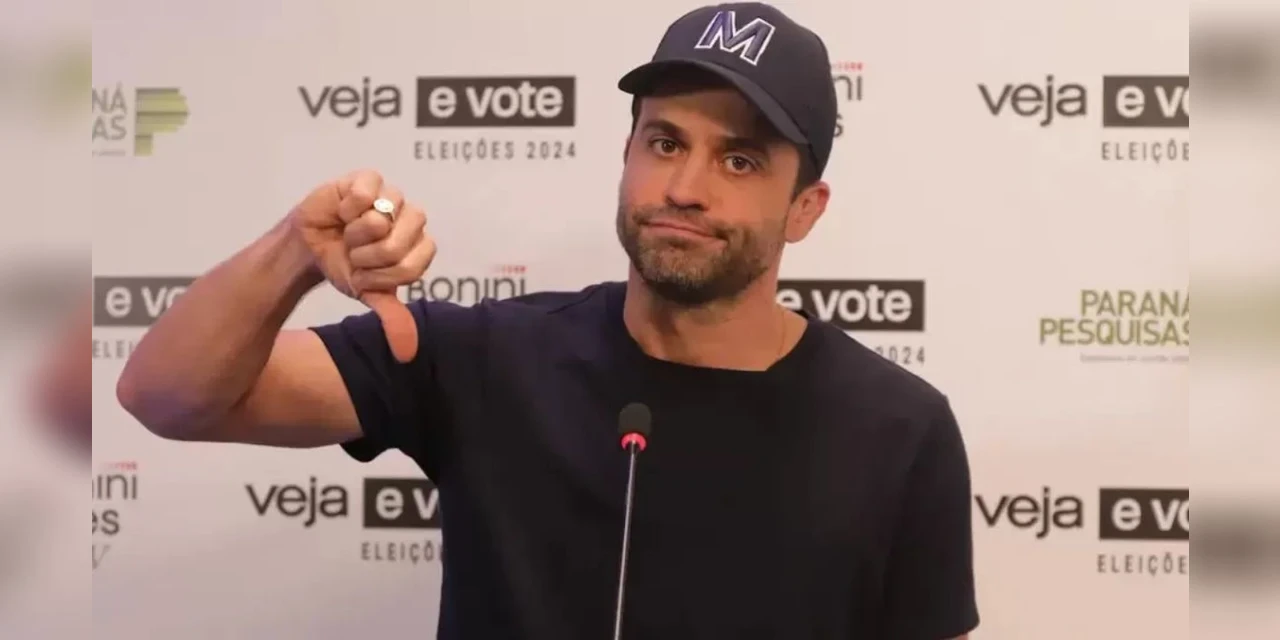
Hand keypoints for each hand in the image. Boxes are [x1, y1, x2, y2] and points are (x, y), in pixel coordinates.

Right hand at [288, 169, 435, 362]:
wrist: (308, 247)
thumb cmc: (344, 266)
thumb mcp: (367, 293)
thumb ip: (392, 317)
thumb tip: (408, 354)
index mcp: (419, 246)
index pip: (412, 266)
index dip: (381, 275)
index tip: (365, 273)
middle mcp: (411, 219)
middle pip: (399, 245)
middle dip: (367, 256)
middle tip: (354, 251)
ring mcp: (392, 196)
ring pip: (381, 220)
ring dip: (355, 233)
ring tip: (347, 231)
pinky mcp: (369, 178)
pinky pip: (366, 194)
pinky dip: (347, 208)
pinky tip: (342, 211)